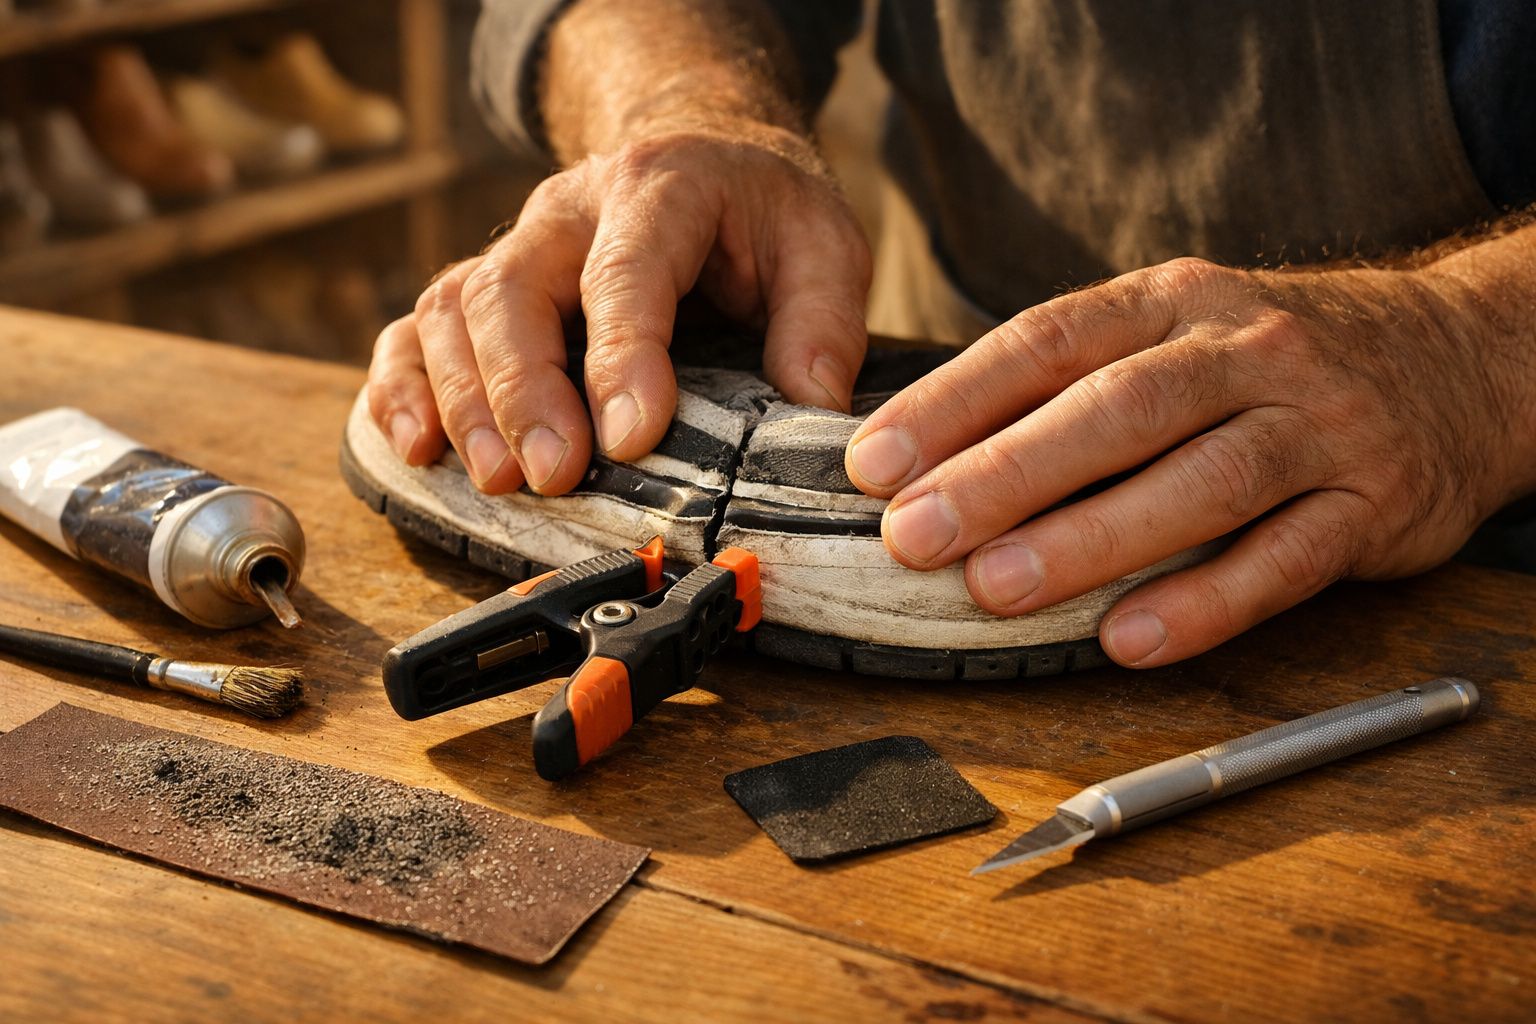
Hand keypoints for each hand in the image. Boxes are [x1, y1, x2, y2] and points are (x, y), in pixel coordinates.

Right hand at [367, 124, 869, 494]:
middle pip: (513, 290)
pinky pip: (415, 328)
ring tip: (496, 479)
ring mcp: (515, 246)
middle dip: (525, 392)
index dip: (622, 358)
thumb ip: (823, 321)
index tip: (632, 439)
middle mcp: (566, 211)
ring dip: (465, 402)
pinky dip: (402, 387)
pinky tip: (416, 447)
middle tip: (552, 477)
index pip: (626, 272)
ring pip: (454, 310)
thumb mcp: (822, 245)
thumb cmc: (761, 214)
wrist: (704, 156)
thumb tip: (810, 410)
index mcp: (657, 188)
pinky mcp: (483, 286)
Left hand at [845, 257, 1534, 666]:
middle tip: (915, 533)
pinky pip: (1284, 560)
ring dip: (1091, 540)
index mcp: (1174, 301)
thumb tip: (927, 455)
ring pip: (1198, 482)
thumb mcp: (1176, 330)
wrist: (1457, 358)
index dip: (955, 400)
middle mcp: (1246, 349)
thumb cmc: (1266, 360)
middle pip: (1117, 410)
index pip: (1048, 340)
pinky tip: (1129, 639)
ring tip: (997, 588)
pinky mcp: (1371, 502)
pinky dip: (1205, 602)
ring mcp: (1317, 424)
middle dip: (1006, 473)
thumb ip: (1072, 381)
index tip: (874, 462)